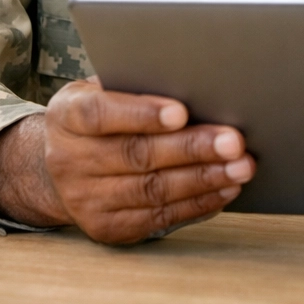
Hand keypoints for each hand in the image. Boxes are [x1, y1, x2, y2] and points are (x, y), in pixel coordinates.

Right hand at [0, 78, 254, 243]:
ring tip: (241, 167)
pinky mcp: (107, 226)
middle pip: (136, 154)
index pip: (101, 114)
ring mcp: (85, 199)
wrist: (62, 165)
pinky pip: (157, 217)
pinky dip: (197, 203)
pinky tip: (225, 189)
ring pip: (151, 190)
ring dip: (203, 179)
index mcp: (68, 115)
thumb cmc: (102, 113)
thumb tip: (197, 77)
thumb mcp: (104, 88)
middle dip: (191, 149)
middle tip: (234, 141)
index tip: (181, 112)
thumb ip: (138, 84)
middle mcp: (70, 159)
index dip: (142, 113)